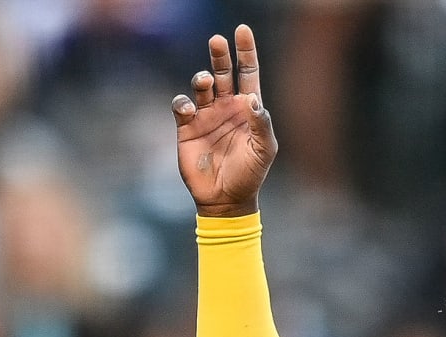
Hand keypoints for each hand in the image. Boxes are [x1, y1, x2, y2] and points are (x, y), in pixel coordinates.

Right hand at [173, 25, 276, 217]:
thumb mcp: (264, 149)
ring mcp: (205, 116)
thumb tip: (252, 99)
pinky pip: (181, 106)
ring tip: (204, 80)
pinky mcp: (186, 128)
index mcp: (247, 108)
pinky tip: (189, 108)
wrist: (225, 199)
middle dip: (220, 55)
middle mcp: (225, 107)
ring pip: (201, 86)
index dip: (246, 51)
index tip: (242, 30)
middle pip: (223, 72)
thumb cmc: (250, 174)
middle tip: (217, 39)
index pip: (247, 72)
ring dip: (201, 78)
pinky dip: (183, 102)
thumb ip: (261, 123)